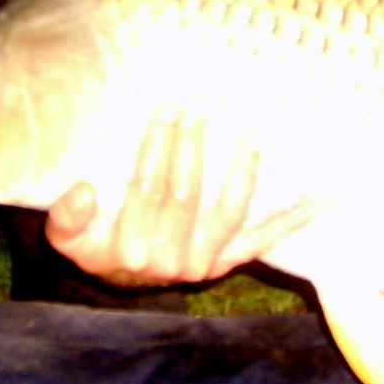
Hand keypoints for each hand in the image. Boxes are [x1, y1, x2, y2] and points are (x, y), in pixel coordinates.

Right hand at [45, 105, 322, 286]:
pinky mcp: (226, 263)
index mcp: (130, 249)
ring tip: (248, 133)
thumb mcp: (65, 237)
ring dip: (240, 171)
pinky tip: (317, 199)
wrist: (115, 277)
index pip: (147, 187)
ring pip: (227, 212)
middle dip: (192, 146)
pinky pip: (260, 242)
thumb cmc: (92, 242)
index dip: (157, 147)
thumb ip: (67, 217)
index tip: (166, 109)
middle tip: (197, 105)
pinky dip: (288, 221)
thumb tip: (85, 191)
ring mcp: (203, 263)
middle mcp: (170, 261)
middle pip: (186, 194)